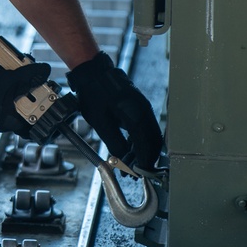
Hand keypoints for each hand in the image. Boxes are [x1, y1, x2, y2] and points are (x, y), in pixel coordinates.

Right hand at [0, 60, 51, 139]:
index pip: (32, 127)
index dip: (42, 117)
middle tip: (32, 81)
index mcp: (8, 122)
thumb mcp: (8, 80)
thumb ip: (29, 76)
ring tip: (14, 73)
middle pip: (22, 109)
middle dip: (28, 94)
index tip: (49, 107)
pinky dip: (2, 85)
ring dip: (14, 87)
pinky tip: (0, 72)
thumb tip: (44, 71)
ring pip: (9, 100)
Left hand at [66, 52, 162, 170]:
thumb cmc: (94, 93)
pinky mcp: (139, 108)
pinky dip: (139, 142)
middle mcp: (144, 110)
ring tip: (128, 165)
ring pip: (150, 136)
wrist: (93, 72)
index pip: (146, 144)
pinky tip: (129, 151)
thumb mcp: (101, 122)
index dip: (144, 162)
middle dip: (145, 159)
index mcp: (136, 113)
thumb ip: (114, 142)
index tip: (138, 174)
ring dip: (142, 151)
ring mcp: (143, 108)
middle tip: (134, 173)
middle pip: (153, 141)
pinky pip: (144, 129)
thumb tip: (123, 160)